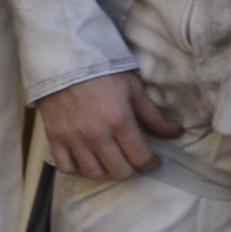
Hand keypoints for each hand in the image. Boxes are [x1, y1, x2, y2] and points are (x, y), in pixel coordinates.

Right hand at [37, 69, 177, 185]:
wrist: (63, 58)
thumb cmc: (102, 71)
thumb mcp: (133, 88)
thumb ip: (153, 115)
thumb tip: (175, 132)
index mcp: (120, 120)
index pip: (141, 158)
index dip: (151, 162)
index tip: (152, 159)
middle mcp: (97, 134)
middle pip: (120, 171)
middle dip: (131, 167)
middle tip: (131, 158)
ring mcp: (73, 138)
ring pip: (94, 173)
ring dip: (105, 169)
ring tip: (109, 159)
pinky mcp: (55, 137)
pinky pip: (67, 167)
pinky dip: (77, 168)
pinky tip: (85, 159)